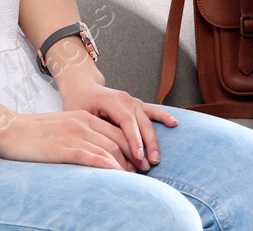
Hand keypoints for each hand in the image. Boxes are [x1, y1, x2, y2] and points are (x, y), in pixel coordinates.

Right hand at [0, 107, 158, 170]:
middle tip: (144, 171)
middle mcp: (81, 123)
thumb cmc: (34, 133)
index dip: (132, 146)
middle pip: (116, 139)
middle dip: (133, 155)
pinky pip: (88, 155)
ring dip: (124, 163)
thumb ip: (81, 136)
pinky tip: (115, 172)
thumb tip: (100, 153)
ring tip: (135, 176)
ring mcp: (71, 134)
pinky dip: (104, 164)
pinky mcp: (61, 147)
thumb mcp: (62, 129)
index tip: (140, 161)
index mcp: (82, 117)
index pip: (116, 131)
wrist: (8, 130)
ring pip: (107, 148)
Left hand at [54, 74, 176, 171]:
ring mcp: (133, 101)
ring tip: (157, 158)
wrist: (83, 88)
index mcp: (111, 100)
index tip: (138, 157)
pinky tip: (174, 124)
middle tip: (149, 165)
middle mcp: (125, 99)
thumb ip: (94, 129)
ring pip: (148, 122)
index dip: (134, 140)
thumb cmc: (78, 103)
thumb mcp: (79, 115)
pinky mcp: (138, 105)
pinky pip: (153, 111)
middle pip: (140, 124)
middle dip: (146, 145)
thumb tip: (104, 151)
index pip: (126, 122)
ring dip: (154, 140)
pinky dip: (164, 117)